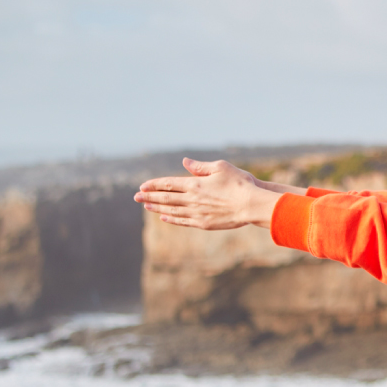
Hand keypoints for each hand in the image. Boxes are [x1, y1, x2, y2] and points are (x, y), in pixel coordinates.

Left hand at [135, 158, 281, 229]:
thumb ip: (200, 166)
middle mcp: (192, 199)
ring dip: (157, 208)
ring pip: (172, 210)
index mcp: (195, 184)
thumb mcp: (221, 167)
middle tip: (135, 197)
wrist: (252, 205)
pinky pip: (183, 221)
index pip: (168, 183)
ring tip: (146, 206)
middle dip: (149, 197)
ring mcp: (197, 213)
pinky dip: (172, 219)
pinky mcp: (204, 223)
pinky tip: (164, 217)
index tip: (142, 186)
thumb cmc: (239, 184)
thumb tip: (184, 162)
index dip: (154, 184)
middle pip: (166, 198)